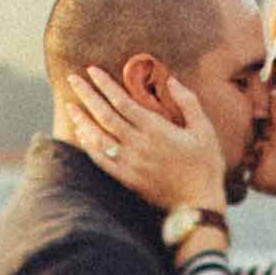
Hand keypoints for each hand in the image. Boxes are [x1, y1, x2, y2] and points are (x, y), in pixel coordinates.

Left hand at [62, 61, 235, 216]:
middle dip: (87, 95)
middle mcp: (139, 144)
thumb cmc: (205, 164)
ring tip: (70, 105)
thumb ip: (188, 102)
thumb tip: (172, 80)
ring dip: (82, 119)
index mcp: (156, 129)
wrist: (198, 204)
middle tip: (72, 79)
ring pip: (98, 137)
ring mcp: (130, 163)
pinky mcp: (127, 179)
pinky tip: (82, 134)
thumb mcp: (204, 129)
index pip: (123, 101)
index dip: (105, 85)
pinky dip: (89, 146)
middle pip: (105, 115)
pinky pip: (101, 160)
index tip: (92, 70)